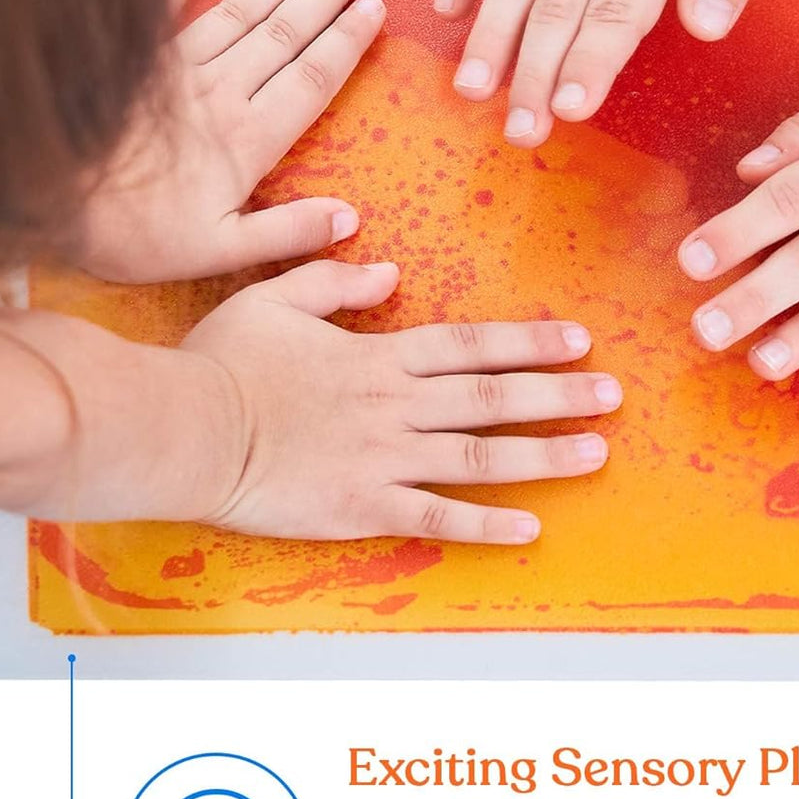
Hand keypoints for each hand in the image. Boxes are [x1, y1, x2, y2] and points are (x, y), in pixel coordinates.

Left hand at [77, 0, 384, 281]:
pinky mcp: (132, 62)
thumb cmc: (133, 237)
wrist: (43, 199)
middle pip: (283, 34)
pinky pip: (162, 9)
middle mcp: (218, 93)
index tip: (375, 7)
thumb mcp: (219, 252)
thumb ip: (286, 232)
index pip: (311, 80)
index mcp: (247, 140)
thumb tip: (350, 217)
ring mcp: (174, 71)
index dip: (346, 43)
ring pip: (239, 15)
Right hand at [181, 260, 621, 542]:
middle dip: (559, 394)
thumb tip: (388, 268)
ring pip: (481, 456)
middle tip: (613, 395)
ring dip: (544, 455)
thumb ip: (334, 280)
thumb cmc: (223, 363)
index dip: (529, 341)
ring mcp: (384, 458)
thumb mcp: (275, 298)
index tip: (577, 340)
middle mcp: (395, 405)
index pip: (471, 345)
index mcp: (378, 356)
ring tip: (596, 453)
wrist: (185, 428)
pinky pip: (437, 517)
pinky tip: (531, 530)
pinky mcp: (363, 507)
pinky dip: (486, 525)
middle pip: (493, 397)